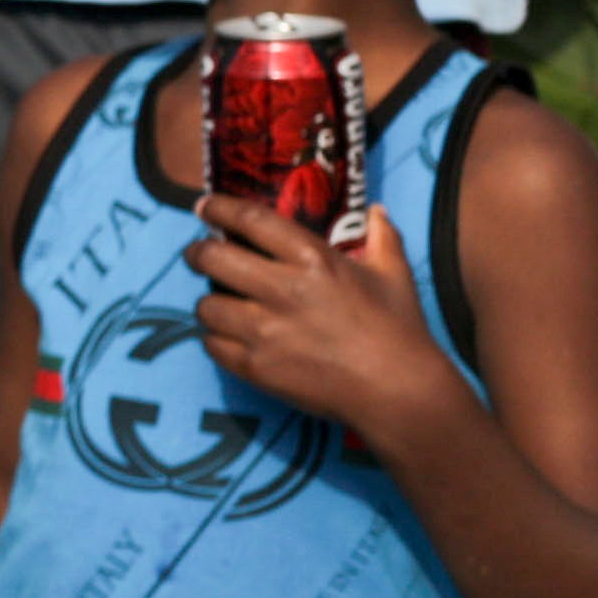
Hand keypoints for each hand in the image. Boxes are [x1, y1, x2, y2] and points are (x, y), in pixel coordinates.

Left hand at [190, 193, 466, 451]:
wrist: (399, 391)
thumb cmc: (399, 329)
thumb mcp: (395, 275)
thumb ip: (382, 237)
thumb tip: (375, 210)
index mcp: (314, 260)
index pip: (251, 221)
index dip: (219, 209)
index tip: (204, 207)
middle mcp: (282, 290)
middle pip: (212, 259)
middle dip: (198, 253)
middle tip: (199, 255)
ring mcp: (265, 331)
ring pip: (206, 305)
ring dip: (210, 301)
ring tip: (220, 302)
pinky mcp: (256, 367)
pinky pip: (212, 345)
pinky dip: (216, 339)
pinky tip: (228, 336)